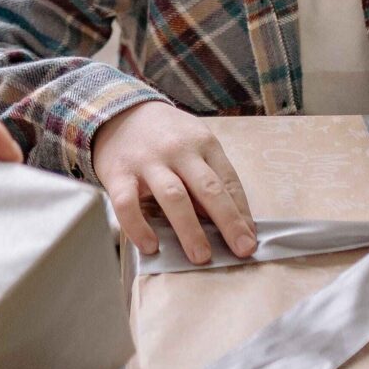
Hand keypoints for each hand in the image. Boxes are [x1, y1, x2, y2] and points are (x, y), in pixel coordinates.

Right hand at [90, 100, 255, 262]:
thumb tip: (225, 220)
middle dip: (228, 221)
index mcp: (203, 142)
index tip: (250, 240)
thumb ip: (208, 176)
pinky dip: (139, 227)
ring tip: (201, 257)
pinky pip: (128, 204)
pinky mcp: (118, 174)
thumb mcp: (194, 143)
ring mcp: (147, 161)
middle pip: (208, 188)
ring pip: (173, 196)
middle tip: (241, 250)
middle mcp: (178, 150)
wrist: (118, 111)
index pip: (229, 180)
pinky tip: (151, 247)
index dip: (241, 212)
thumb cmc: (166, 135)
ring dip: (190, 229)